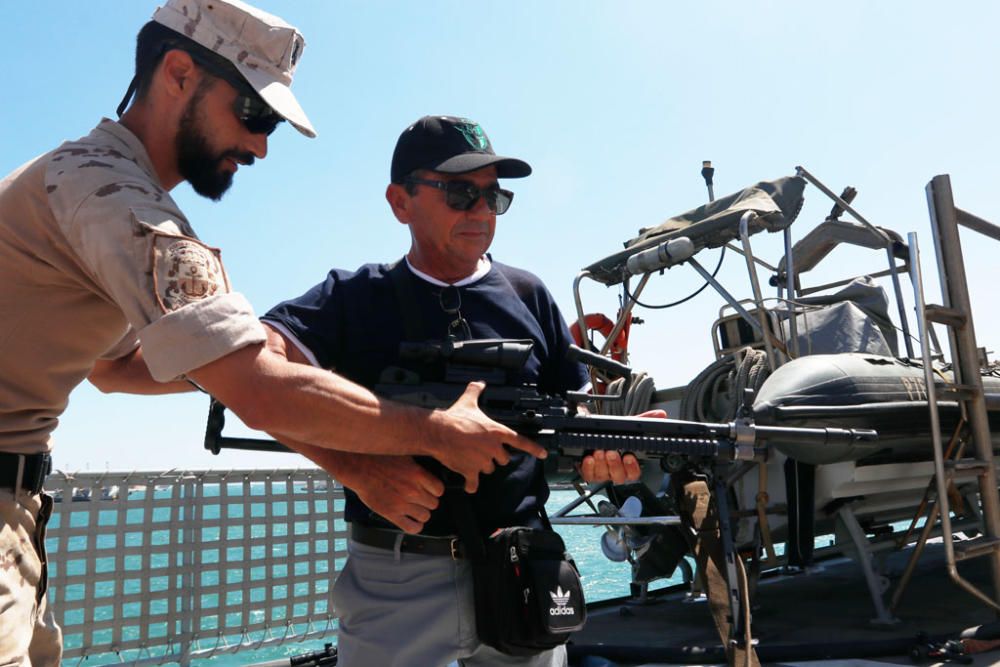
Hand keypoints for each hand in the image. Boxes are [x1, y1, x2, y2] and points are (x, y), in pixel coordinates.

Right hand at [336, 455, 443, 533]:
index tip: (430, 490)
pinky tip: (413, 521)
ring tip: (415, 508)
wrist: (359, 467)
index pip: (439, 490)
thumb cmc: (379, 458)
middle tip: (421, 498)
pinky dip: (415, 526)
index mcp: (418, 474)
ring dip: (422, 513)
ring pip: (425, 516)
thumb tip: (429, 469)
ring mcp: (403, 503)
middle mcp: (413, 490)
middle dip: (428, 501)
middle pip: (433, 503)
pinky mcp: (391, 513)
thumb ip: (418, 466)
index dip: (435, 490)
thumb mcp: (405, 455)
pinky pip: (412, 527)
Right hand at [429, 382, 546, 492]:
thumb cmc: (454, 418)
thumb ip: (475, 392)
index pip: (520, 441)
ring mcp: (483, 461)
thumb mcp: (468, 402)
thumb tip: (478, 383)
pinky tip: (470, 485)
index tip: (544, 454)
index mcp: (497, 432)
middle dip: (495, 456)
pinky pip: (474, 483)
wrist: (439, 432)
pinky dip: (472, 485)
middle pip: (503, 459)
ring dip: (482, 466)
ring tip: (470, 458)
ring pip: (489, 469)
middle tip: (482, 450)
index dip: (534, 448)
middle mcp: (494, 448)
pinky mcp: (471, 471)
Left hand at [578, 408, 666, 483]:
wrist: (591, 434)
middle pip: (619, 476)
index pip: (634, 472)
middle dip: (615, 464)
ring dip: (601, 463)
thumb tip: (661, 415)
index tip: (629, 457)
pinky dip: (589, 467)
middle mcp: (615, 471)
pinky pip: (589, 475)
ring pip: (603, 475)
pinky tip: (589, 458)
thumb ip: (643, 421)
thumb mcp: (627, 426)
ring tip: (599, 451)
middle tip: (611, 452)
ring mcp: (602, 473)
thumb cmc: (611, 434)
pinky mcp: (589, 473)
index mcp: (627, 464)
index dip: (632, 467)